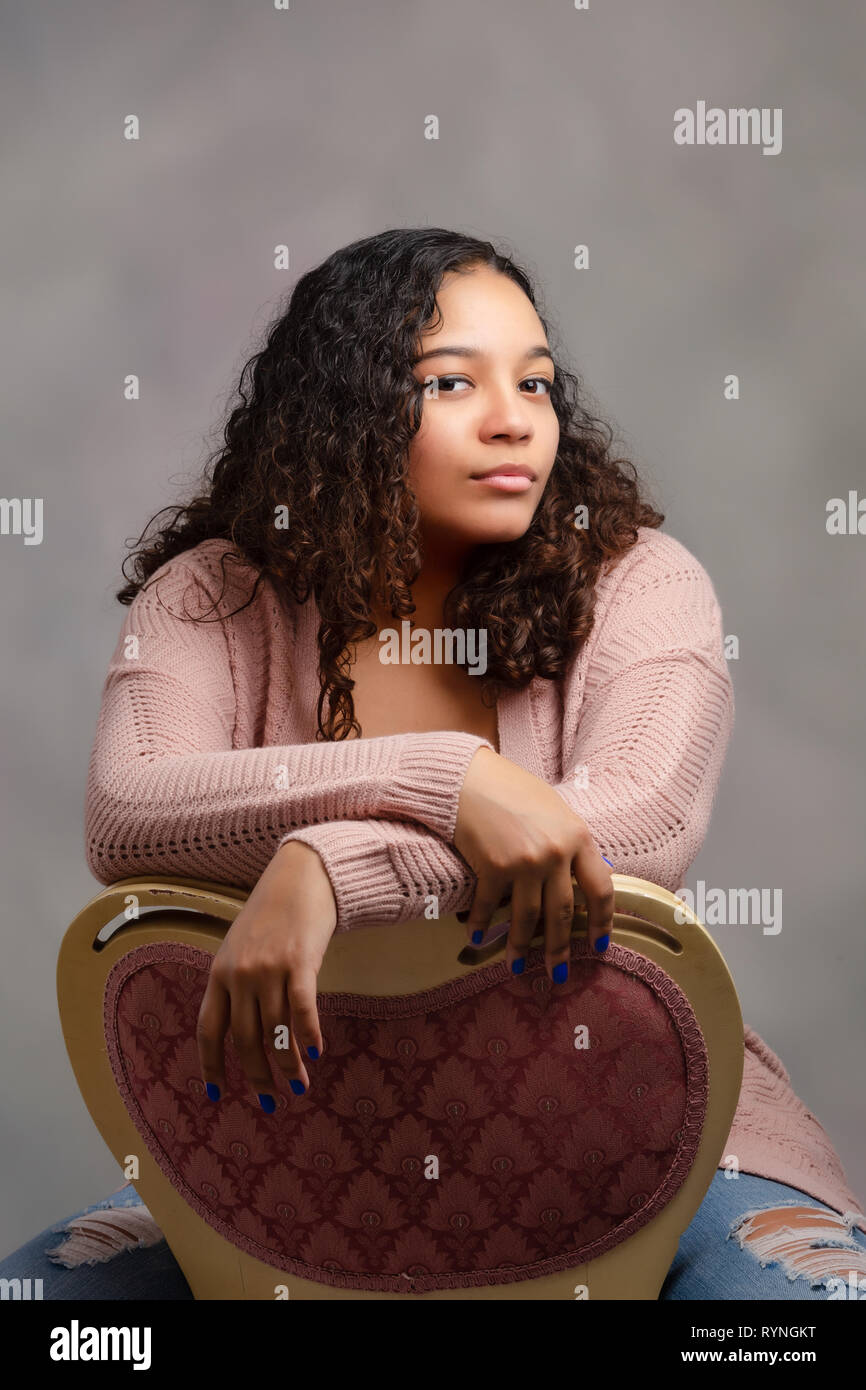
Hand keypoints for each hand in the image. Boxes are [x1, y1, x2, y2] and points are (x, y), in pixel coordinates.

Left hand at [196, 840, 337, 1107]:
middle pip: (244, 1039)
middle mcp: (239, 975)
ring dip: (287, 1065)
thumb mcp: (241, 946)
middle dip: (257, 1076)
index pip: (209, 1030)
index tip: (217, 1093)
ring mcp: (268, 969)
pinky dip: (308, 1036)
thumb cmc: (273, 913)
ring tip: (298, 1085)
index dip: (211, 1065)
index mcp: (219, 973)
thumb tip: (246, 1029)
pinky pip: (301, 1010)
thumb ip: (237, 983)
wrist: (301, 875)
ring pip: (274, 1032)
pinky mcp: (299, 962)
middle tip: (271, 1100)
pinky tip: (316, 1053)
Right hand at [454, 746, 613, 978]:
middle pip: (562, 913)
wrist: (469, 778)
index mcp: (578, 837)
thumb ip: (571, 843)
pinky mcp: (493, 868)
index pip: (602, 889)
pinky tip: (478, 939)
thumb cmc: (512, 789)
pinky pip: (491, 907)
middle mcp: (555, 854)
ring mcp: (524, 863)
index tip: (600, 944)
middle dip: (560, 948)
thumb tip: (583, 876)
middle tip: (558, 973)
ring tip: (518, 967)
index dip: (603, 921)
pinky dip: (483, 926)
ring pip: (528, 918)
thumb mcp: (555, 811)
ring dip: (522, 947)